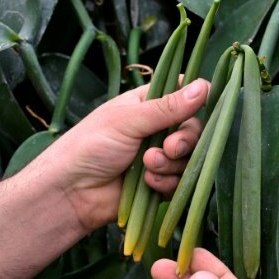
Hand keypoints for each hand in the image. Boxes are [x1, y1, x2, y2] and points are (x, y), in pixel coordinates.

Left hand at [37, 79, 208, 230]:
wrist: (71, 192)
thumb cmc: (90, 145)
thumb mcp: (129, 120)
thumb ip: (168, 107)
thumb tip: (203, 86)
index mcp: (148, 104)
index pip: (182, 92)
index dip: (197, 98)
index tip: (206, 104)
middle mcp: (157, 128)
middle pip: (193, 129)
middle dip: (184, 140)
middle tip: (170, 148)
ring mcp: (159, 157)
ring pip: (188, 158)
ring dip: (171, 164)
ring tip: (147, 167)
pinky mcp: (159, 183)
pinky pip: (179, 182)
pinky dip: (166, 183)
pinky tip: (147, 183)